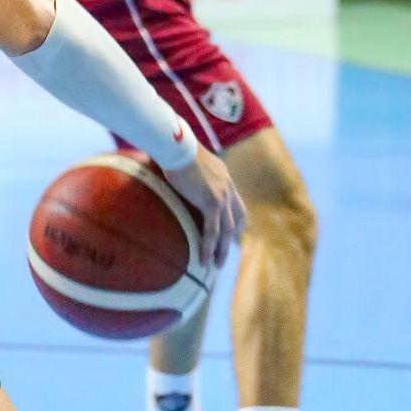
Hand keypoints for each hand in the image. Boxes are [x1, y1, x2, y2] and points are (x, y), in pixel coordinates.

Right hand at [163, 144, 245, 269]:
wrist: (177, 145)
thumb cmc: (175, 148)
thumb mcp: (189, 162)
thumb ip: (189, 172)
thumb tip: (173, 173)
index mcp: (224, 177)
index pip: (236, 202)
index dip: (235, 220)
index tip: (232, 233)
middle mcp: (228, 187)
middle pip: (237, 219)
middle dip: (232, 238)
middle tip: (225, 254)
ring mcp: (222, 196)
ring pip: (227, 230)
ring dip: (222, 250)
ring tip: (215, 265)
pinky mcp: (212, 203)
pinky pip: (212, 231)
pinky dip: (209, 247)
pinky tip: (204, 260)